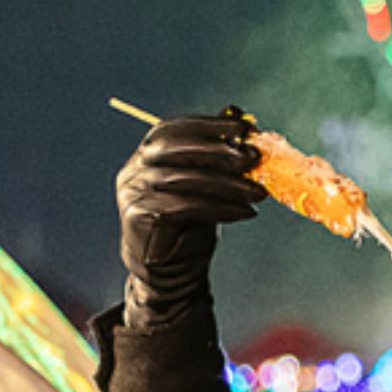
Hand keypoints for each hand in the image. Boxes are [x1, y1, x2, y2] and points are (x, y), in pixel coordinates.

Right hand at [114, 111, 266, 328]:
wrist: (170, 272)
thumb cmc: (190, 224)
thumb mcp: (206, 184)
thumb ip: (217, 154)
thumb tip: (242, 119)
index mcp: (147, 154)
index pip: (174, 129)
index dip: (209, 125)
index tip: (244, 129)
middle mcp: (134, 168)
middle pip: (177, 149)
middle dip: (220, 151)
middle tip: (255, 159)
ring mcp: (133, 191)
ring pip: (186, 179)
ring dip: (229, 184)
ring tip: (258, 193)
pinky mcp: (139, 215)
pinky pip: (186, 205)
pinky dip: (221, 208)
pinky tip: (245, 213)